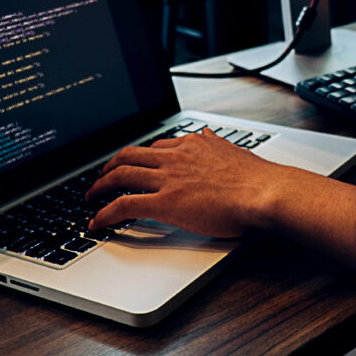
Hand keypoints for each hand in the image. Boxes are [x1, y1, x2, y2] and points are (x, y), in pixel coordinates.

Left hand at [85, 127, 290, 237]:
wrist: (264, 191)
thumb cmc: (257, 178)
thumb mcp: (235, 150)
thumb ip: (217, 144)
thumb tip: (209, 134)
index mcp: (193, 144)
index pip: (157, 146)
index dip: (140, 156)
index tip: (134, 163)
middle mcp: (177, 156)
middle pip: (131, 154)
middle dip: (111, 165)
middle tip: (102, 176)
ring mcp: (169, 178)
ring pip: (121, 175)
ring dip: (100, 186)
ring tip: (91, 197)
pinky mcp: (166, 202)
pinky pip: (124, 204)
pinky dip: (105, 212)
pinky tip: (97, 221)